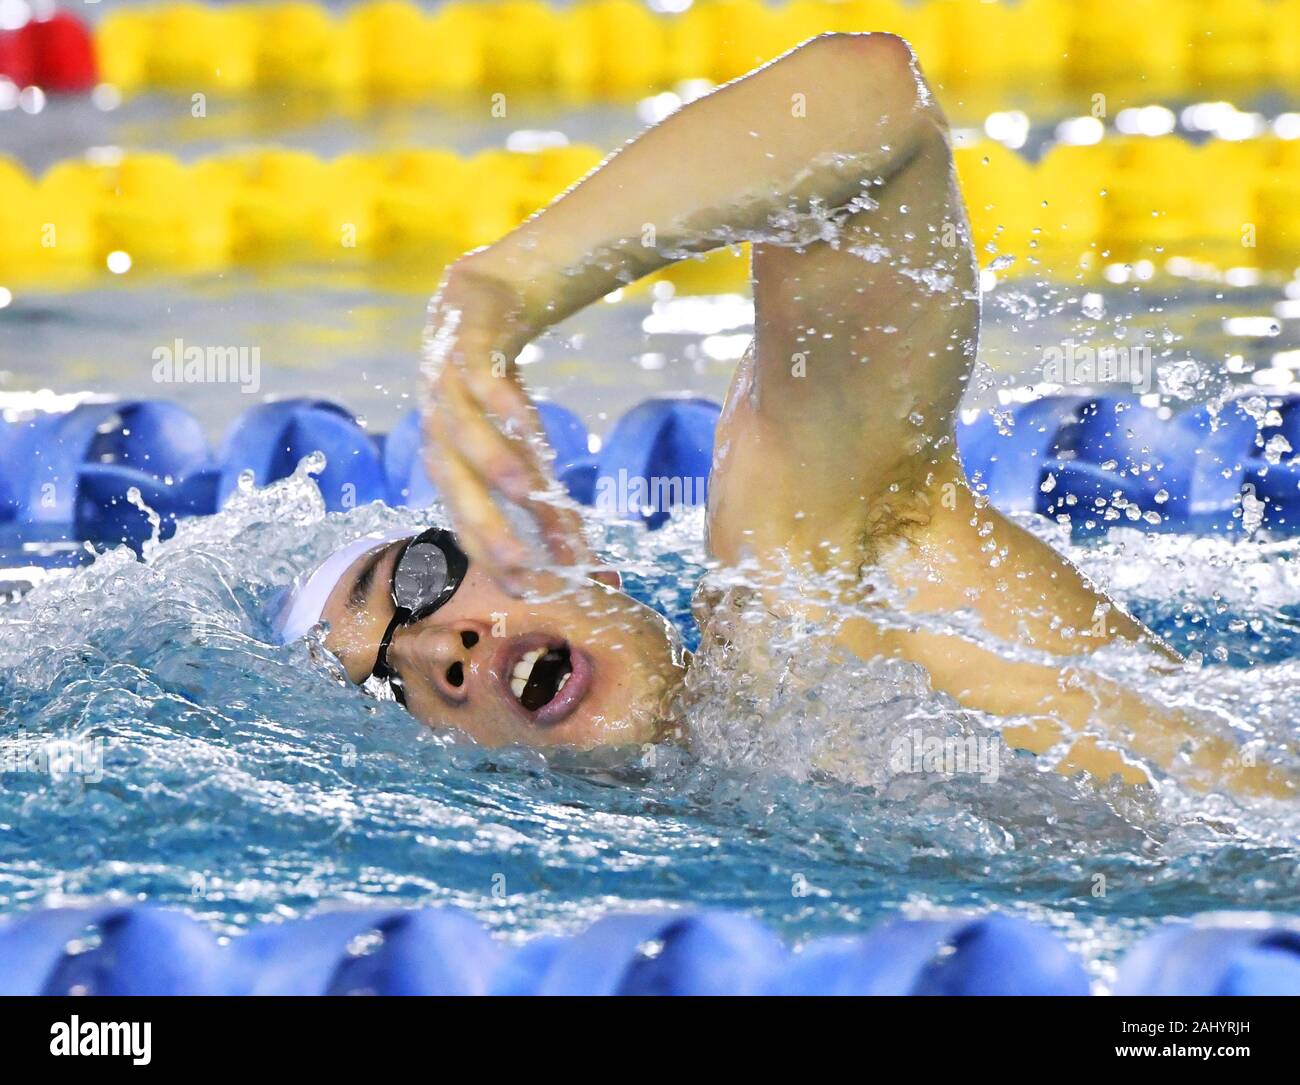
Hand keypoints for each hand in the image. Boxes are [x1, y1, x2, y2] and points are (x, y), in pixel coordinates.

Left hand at [421, 259, 599, 593]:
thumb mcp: (520, 444)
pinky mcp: (461, 349)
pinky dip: (502, 402)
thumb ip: (541, 492)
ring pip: (466, 435)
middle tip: (522, 565)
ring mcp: (444, 390)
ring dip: (495, 465)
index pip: (466, 522)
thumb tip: (579, 552)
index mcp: (449, 464)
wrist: (478, 302)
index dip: (493, 558)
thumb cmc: (499, 386)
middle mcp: (438, 433)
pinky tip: (530, 423)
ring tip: (528, 495)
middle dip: (489, 529)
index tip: (528, 591)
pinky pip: (480, 379)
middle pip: (460, 489)